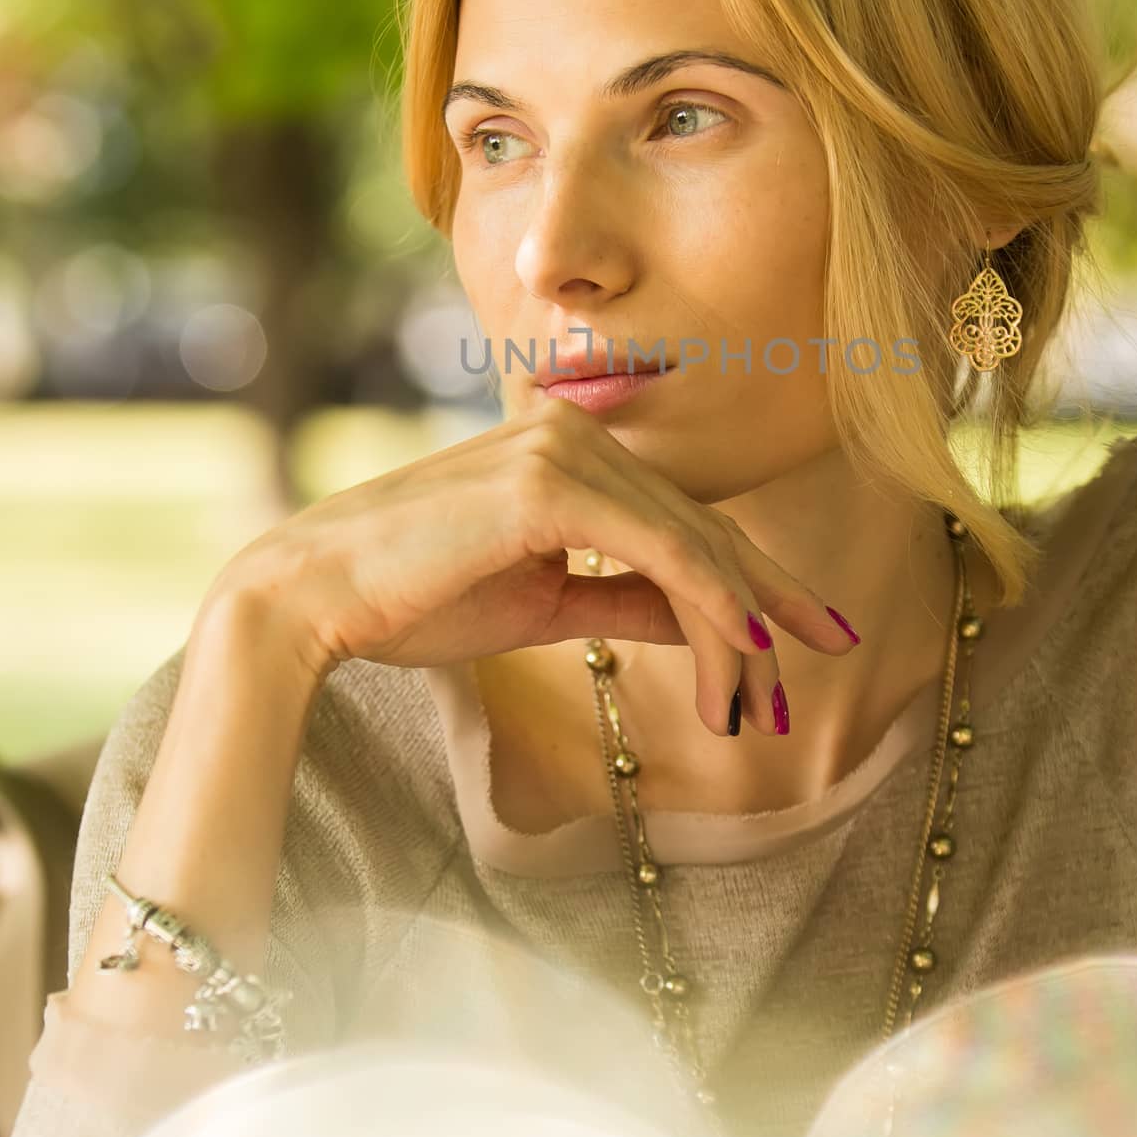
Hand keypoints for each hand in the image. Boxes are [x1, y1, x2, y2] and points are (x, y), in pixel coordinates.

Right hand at [216, 397, 854, 735]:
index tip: (809, 632)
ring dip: (742, 626)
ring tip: (767, 704)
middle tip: (824, 664)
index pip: (686, 518)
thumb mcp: (545, 603)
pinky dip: (711, 601)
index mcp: (574, 452)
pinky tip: (746, 651)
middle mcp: (577, 432)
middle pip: (704, 528)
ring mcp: (563, 450)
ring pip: (692, 542)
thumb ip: (626, 599)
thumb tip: (707, 621)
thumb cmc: (417, 598)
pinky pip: (659, 548)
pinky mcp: (547, 483)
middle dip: (769, 606)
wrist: (313, 596)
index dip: (756, 577)